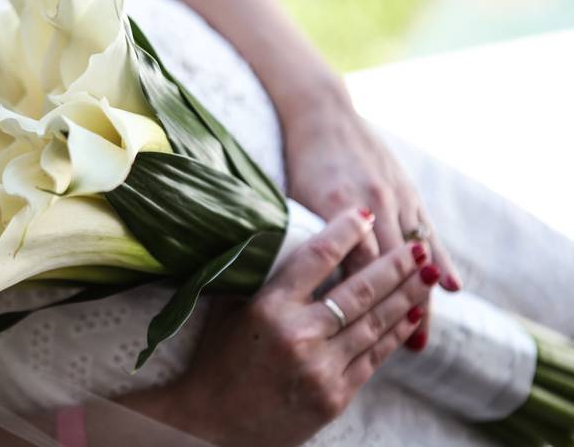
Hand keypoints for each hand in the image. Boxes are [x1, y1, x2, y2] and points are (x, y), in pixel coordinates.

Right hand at [123, 209, 437, 446]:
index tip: (365, 215)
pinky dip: (396, 333)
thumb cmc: (218, 360)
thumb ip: (263, 276)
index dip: (345, 231)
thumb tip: (290, 237)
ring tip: (425, 275)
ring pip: (375, 323)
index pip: (317, 256)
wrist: (212, 422)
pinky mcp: (334, 396)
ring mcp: (320, 368)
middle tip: (418, 245)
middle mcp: (299, 334)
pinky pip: (374, 357)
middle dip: (395, 264)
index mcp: (269, 307)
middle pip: (360, 290)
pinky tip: (412, 315)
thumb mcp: (231, 310)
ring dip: (406, 296)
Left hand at [282, 87, 461, 349]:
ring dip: (421, 295)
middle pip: (391, 268)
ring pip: (415, 255)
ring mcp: (396, 197)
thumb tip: (298, 282)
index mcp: (339, 208)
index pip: (355, 267)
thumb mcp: (294, 198)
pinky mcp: (408, 190)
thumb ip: (305, 237)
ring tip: (423, 334)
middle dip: (397, 310)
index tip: (360, 338)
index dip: (360, 304)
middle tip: (406, 350)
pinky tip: (451, 285)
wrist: (324, 115)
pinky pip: (428, 231)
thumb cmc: (301, 161)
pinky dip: (439, 260)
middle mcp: (373, 204)